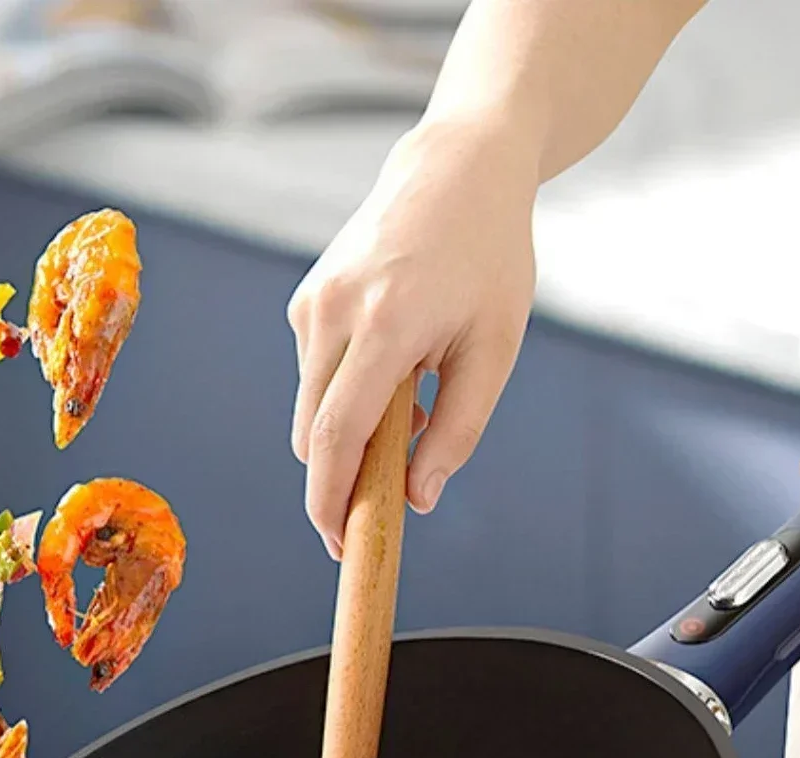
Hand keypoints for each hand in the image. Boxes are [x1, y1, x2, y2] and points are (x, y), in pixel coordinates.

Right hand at [287, 117, 538, 558]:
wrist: (456, 168)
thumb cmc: (489, 260)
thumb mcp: (494, 350)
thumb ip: (458, 432)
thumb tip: (417, 500)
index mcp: (384, 326)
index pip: (336, 437)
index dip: (332, 502)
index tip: (340, 547)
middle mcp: (333, 314)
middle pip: (313, 436)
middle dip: (340, 483)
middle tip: (385, 506)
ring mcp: (311, 304)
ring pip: (312, 410)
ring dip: (351, 436)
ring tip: (417, 409)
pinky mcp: (305, 300)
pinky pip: (315, 377)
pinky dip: (347, 397)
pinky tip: (399, 373)